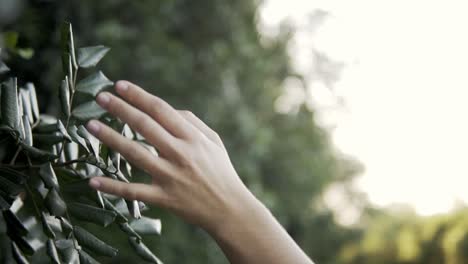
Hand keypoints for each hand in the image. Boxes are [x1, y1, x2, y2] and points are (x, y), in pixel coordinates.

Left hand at [86, 81, 255, 231]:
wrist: (229, 209)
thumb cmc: (221, 172)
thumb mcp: (214, 141)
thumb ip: (192, 122)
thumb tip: (168, 109)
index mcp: (192, 137)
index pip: (161, 110)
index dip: (138, 96)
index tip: (119, 85)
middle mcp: (180, 153)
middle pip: (144, 125)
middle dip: (120, 109)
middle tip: (99, 97)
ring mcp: (171, 176)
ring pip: (135, 153)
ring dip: (110, 138)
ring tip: (90, 126)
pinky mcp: (164, 198)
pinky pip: (134, 191)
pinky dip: (113, 186)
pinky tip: (93, 180)